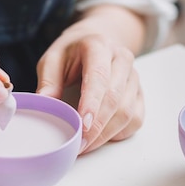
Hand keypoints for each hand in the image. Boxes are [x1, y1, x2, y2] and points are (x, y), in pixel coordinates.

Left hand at [36, 9, 144, 152]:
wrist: (98, 40)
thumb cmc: (73, 52)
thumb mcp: (53, 59)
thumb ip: (49, 80)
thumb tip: (45, 103)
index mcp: (99, 46)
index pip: (99, 77)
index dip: (92, 103)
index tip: (82, 124)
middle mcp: (122, 59)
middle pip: (114, 98)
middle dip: (96, 127)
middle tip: (78, 144)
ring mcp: (134, 77)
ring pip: (127, 112)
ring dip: (106, 134)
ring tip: (85, 145)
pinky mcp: (139, 93)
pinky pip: (135, 119)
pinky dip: (118, 133)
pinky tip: (101, 138)